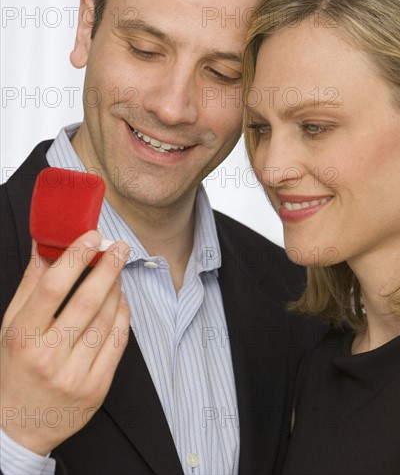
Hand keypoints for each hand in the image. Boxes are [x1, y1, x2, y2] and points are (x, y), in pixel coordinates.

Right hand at [0, 231, 129, 454]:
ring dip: (117, 288)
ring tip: (117, 272)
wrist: (21, 426)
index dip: (75, 257)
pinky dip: (123, 315)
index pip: (51, 288)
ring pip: (107, 319)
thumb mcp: (12, 326)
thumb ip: (31, 284)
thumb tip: (45, 245)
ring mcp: (75, 375)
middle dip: (108, 267)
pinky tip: (121, 300)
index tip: (92, 236)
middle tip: (120, 246)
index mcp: (23, 338)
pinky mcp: (97, 387)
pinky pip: (119, 341)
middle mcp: (48, 357)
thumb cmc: (16, 368)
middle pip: (87, 301)